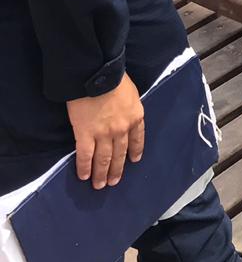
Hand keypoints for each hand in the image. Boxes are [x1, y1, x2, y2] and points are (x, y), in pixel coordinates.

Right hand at [66, 74, 144, 188]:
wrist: (96, 77)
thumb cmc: (115, 80)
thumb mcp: (132, 93)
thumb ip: (130, 107)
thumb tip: (126, 113)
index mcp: (136, 118)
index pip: (137, 139)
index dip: (135, 151)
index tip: (134, 161)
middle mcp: (122, 130)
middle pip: (120, 154)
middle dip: (117, 169)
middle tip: (114, 182)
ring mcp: (104, 134)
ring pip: (103, 159)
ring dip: (101, 173)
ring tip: (100, 185)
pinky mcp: (85, 135)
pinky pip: (85, 156)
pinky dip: (84, 167)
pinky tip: (84, 176)